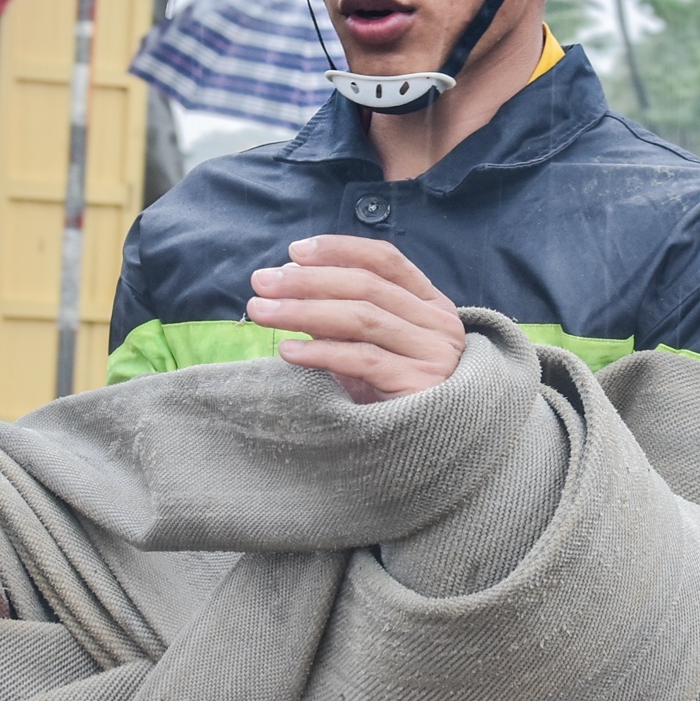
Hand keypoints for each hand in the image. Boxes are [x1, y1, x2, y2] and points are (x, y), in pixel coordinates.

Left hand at [248, 235, 464, 402]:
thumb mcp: (372, 345)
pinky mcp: (419, 385)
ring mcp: (432, 353)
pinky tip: (287, 350)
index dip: (339, 250)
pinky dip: (320, 352)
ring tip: (261, 311)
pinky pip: (362, 359)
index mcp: (431, 303)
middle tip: (261, 282)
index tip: (294, 251)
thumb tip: (288, 283)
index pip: (385, 261)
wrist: (429, 449)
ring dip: (303, 311)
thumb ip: (344, 315)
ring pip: (361, 318)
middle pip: (366, 287)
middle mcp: (438, 324)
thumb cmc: (394, 394)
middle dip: (307, 281)